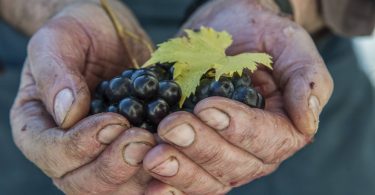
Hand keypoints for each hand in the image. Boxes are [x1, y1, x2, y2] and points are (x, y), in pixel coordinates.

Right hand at [10, 1, 155, 193]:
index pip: (50, 152)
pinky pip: (142, 176)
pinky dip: (160, 174)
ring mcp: (99, 155)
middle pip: (80, 183)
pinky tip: (177, 159)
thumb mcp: (57, 40)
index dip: (79, 146)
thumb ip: (55, 74)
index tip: (113, 122)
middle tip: (142, 140)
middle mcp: (66, 150)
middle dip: (112, 167)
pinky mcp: (130, 153)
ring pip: (112, 189)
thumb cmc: (77, 33)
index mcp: (37, 126)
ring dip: (138, 176)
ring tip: (161, 148)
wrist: (108, 34)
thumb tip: (67, 113)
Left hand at [142, 0, 332, 193]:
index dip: (238, 128)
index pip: (266, 140)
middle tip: (171, 126)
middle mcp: (254, 152)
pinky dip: (167, 184)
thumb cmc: (261, 36)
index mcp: (283, 129)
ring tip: (153, 154)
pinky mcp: (194, 154)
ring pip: (208, 179)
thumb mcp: (291, 46)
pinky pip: (184, 178)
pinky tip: (150, 181)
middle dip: (201, 147)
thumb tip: (308, 122)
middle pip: (233, 165)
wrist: (225, 31)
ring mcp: (223, 156)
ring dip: (179, 169)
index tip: (207, 107)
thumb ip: (307, 81)